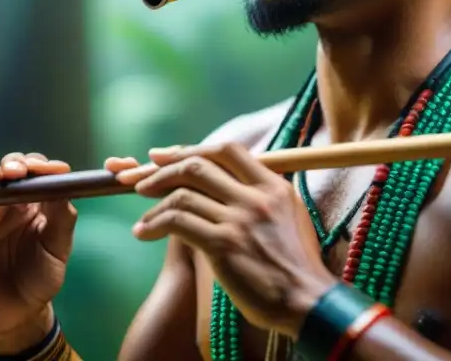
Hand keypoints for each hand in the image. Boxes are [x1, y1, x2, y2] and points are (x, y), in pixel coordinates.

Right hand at [0, 151, 139, 352]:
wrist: (16, 315)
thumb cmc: (41, 279)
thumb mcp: (58, 249)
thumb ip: (62, 218)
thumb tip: (61, 184)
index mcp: (38, 200)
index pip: (38, 170)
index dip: (42, 165)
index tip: (50, 170)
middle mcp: (11, 199)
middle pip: (9, 165)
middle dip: (14, 163)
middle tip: (18, 174)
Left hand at [120, 142, 337, 337]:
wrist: (308, 302)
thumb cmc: (296, 265)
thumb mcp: (289, 216)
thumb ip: (260, 195)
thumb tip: (225, 182)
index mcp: (273, 185)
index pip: (227, 151)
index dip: (191, 149)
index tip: (165, 156)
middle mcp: (256, 197)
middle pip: (198, 166)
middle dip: (163, 171)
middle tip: (141, 181)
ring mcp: (240, 219)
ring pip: (182, 194)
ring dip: (154, 204)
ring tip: (143, 218)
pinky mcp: (223, 245)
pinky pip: (177, 222)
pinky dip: (154, 224)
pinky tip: (143, 233)